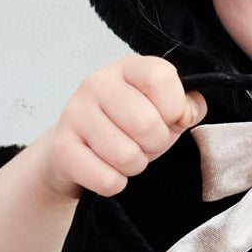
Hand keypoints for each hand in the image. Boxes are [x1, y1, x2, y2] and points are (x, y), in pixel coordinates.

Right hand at [37, 55, 206, 199]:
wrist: (75, 151)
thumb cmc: (126, 128)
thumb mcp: (162, 112)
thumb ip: (186, 107)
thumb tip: (190, 111)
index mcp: (128, 69)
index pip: (161, 78)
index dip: (174, 107)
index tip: (167, 118)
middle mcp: (97, 83)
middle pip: (146, 123)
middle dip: (155, 145)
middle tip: (144, 144)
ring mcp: (74, 113)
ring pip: (127, 156)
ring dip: (134, 166)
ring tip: (124, 156)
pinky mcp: (61, 147)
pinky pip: (106, 179)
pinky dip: (114, 183)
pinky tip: (106, 169)